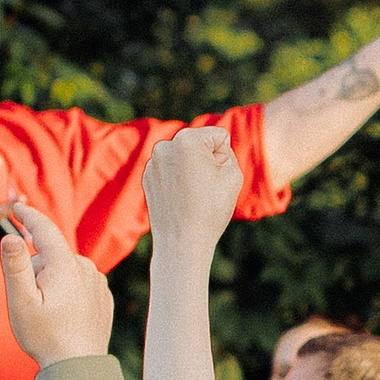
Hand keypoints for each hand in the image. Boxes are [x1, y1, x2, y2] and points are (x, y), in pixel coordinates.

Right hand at [0, 198, 114, 366]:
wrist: (79, 366)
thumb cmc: (45, 335)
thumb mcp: (21, 300)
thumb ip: (15, 265)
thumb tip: (12, 236)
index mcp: (65, 264)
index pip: (45, 229)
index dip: (29, 216)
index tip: (17, 206)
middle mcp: (86, 268)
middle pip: (52, 255)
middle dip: (36, 268)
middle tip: (30, 299)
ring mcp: (98, 283)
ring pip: (65, 270)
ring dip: (51, 280)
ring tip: (46, 311)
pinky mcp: (103, 297)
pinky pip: (79, 284)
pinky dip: (67, 290)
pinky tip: (61, 313)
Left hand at [142, 125, 242, 260]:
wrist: (181, 242)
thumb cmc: (210, 209)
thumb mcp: (233, 175)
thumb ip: (226, 152)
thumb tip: (210, 148)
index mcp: (187, 139)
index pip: (219, 136)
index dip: (224, 158)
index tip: (216, 179)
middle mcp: (165, 145)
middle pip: (199, 144)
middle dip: (206, 161)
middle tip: (205, 189)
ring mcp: (153, 162)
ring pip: (184, 158)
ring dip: (192, 171)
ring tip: (192, 196)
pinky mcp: (147, 177)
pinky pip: (171, 171)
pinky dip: (178, 181)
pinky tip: (180, 200)